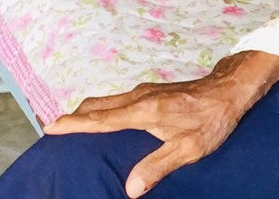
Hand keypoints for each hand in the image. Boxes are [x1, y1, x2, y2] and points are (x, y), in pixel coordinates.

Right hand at [44, 51, 278, 196]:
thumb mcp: (187, 149)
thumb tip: (130, 188)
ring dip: (88, 112)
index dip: (73, 124)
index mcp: (142, 111)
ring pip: (106, 100)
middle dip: (74, 117)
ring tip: (75, 126)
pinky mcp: (151, 91)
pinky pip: (118, 100)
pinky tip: (107, 120)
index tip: (50, 126)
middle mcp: (138, 97)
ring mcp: (144, 91)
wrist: (228, 90)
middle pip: (96, 106)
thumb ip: (157, 167)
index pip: (99, 119)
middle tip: (54, 129)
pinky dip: (103, 109)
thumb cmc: (210, 121)